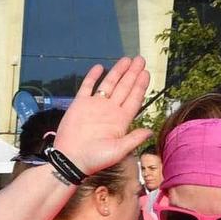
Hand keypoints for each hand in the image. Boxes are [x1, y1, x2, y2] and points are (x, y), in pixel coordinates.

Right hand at [53, 58, 154, 174]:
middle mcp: (110, 110)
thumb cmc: (95, 159)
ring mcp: (95, 105)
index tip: (146, 73)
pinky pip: (87, 86)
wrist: (70, 159)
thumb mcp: (118, 150)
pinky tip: (100, 67)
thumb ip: (133, 139)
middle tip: (140, 59)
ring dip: (117, 71)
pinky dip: (93, 77)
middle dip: (132, 73)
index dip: (140, 85)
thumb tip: (150, 131)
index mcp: (121, 120)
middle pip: (124, 88)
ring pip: (109, 84)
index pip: (134, 99)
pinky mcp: (80, 104)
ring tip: (126, 59)